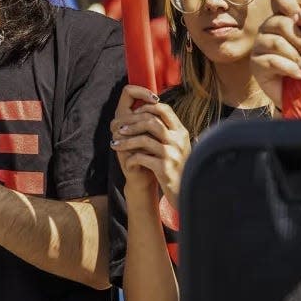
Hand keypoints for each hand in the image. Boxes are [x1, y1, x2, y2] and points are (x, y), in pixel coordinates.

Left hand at [110, 86, 191, 208]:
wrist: (184, 193)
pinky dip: (131, 159)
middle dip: (131, 124)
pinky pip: (141, 157)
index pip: (164, 109)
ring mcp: (172, 154)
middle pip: (151, 121)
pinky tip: (127, 163)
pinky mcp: (165, 168)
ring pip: (144, 139)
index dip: (146, 108)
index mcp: (181, 132)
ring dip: (126, 141)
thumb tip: (147, 113)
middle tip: (119, 129)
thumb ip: (167, 131)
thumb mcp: (177, 147)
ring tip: (115, 144)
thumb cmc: (177, 168)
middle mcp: (178, 140)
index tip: (132, 114)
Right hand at [250, 0, 300, 110]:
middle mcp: (269, 28)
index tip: (298, 16)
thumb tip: (300, 14)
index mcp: (286, 18)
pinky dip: (290, 68)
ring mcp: (260, 45)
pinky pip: (271, 60)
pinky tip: (298, 74)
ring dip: (297, 57)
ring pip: (276, 42)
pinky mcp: (256, 63)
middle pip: (280, 22)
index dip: (287, 2)